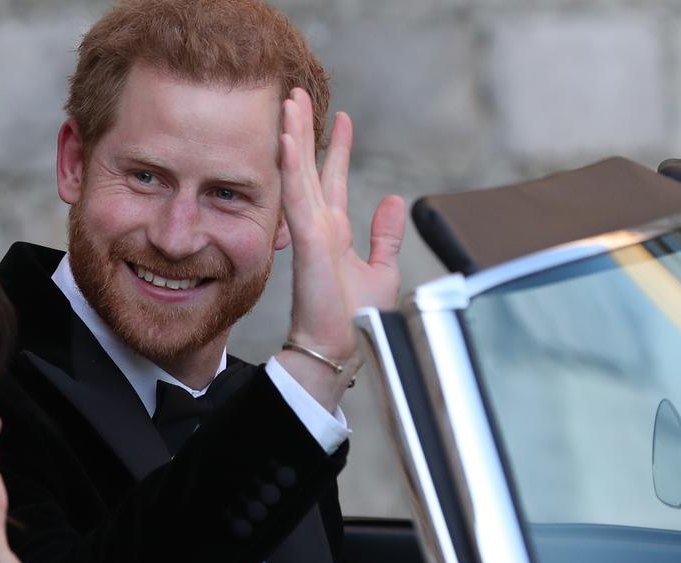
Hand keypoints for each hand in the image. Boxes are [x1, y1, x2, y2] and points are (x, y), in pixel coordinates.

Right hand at [277, 88, 404, 406]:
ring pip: (298, 174)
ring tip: (289, 102)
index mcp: (334, 233)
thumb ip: (385, 235)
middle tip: (298, 94)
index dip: (337, 148)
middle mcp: (319, 228)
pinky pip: (296, 197)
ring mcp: (310, 233)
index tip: (341, 118)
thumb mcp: (381, 270)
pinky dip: (291, 167)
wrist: (339, 350)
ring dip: (293, 137)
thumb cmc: (355, 321)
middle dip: (305, 130)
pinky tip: (286, 140)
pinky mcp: (307, 242)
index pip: (334, 180)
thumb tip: (394, 201)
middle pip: (309, 168)